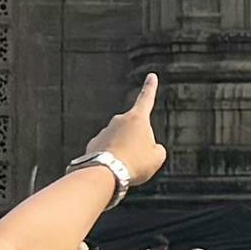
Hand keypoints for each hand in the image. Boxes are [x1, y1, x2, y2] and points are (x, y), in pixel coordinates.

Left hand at [92, 74, 167, 193]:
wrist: (106, 173)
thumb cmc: (134, 164)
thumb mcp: (157, 157)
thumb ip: (157, 149)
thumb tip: (150, 149)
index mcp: (138, 118)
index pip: (146, 99)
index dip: (150, 87)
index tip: (151, 76)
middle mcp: (119, 120)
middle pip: (134, 129)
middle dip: (137, 142)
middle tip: (139, 160)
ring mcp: (104, 131)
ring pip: (119, 141)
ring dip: (124, 152)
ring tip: (125, 167)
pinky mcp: (94, 143)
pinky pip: (107, 151)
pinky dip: (111, 159)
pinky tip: (112, 169)